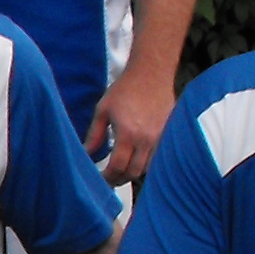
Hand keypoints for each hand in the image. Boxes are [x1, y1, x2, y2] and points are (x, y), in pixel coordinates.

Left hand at [86, 65, 174, 184]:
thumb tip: (87, 153)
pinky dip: (145, 162)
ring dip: (132, 172)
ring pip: (147, 167)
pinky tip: (135, 159)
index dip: (107, 177)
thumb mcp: (103, 110)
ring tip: (120, 170)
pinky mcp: (168, 133)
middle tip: (109, 179)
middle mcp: (146, 139)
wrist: (151, 73)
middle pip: (134, 172)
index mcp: (128, 134)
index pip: (118, 166)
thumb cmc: (125, 89)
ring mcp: (160, 137)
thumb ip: (95, 135)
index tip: (100, 179)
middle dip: (120, 179)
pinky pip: (156, 156)